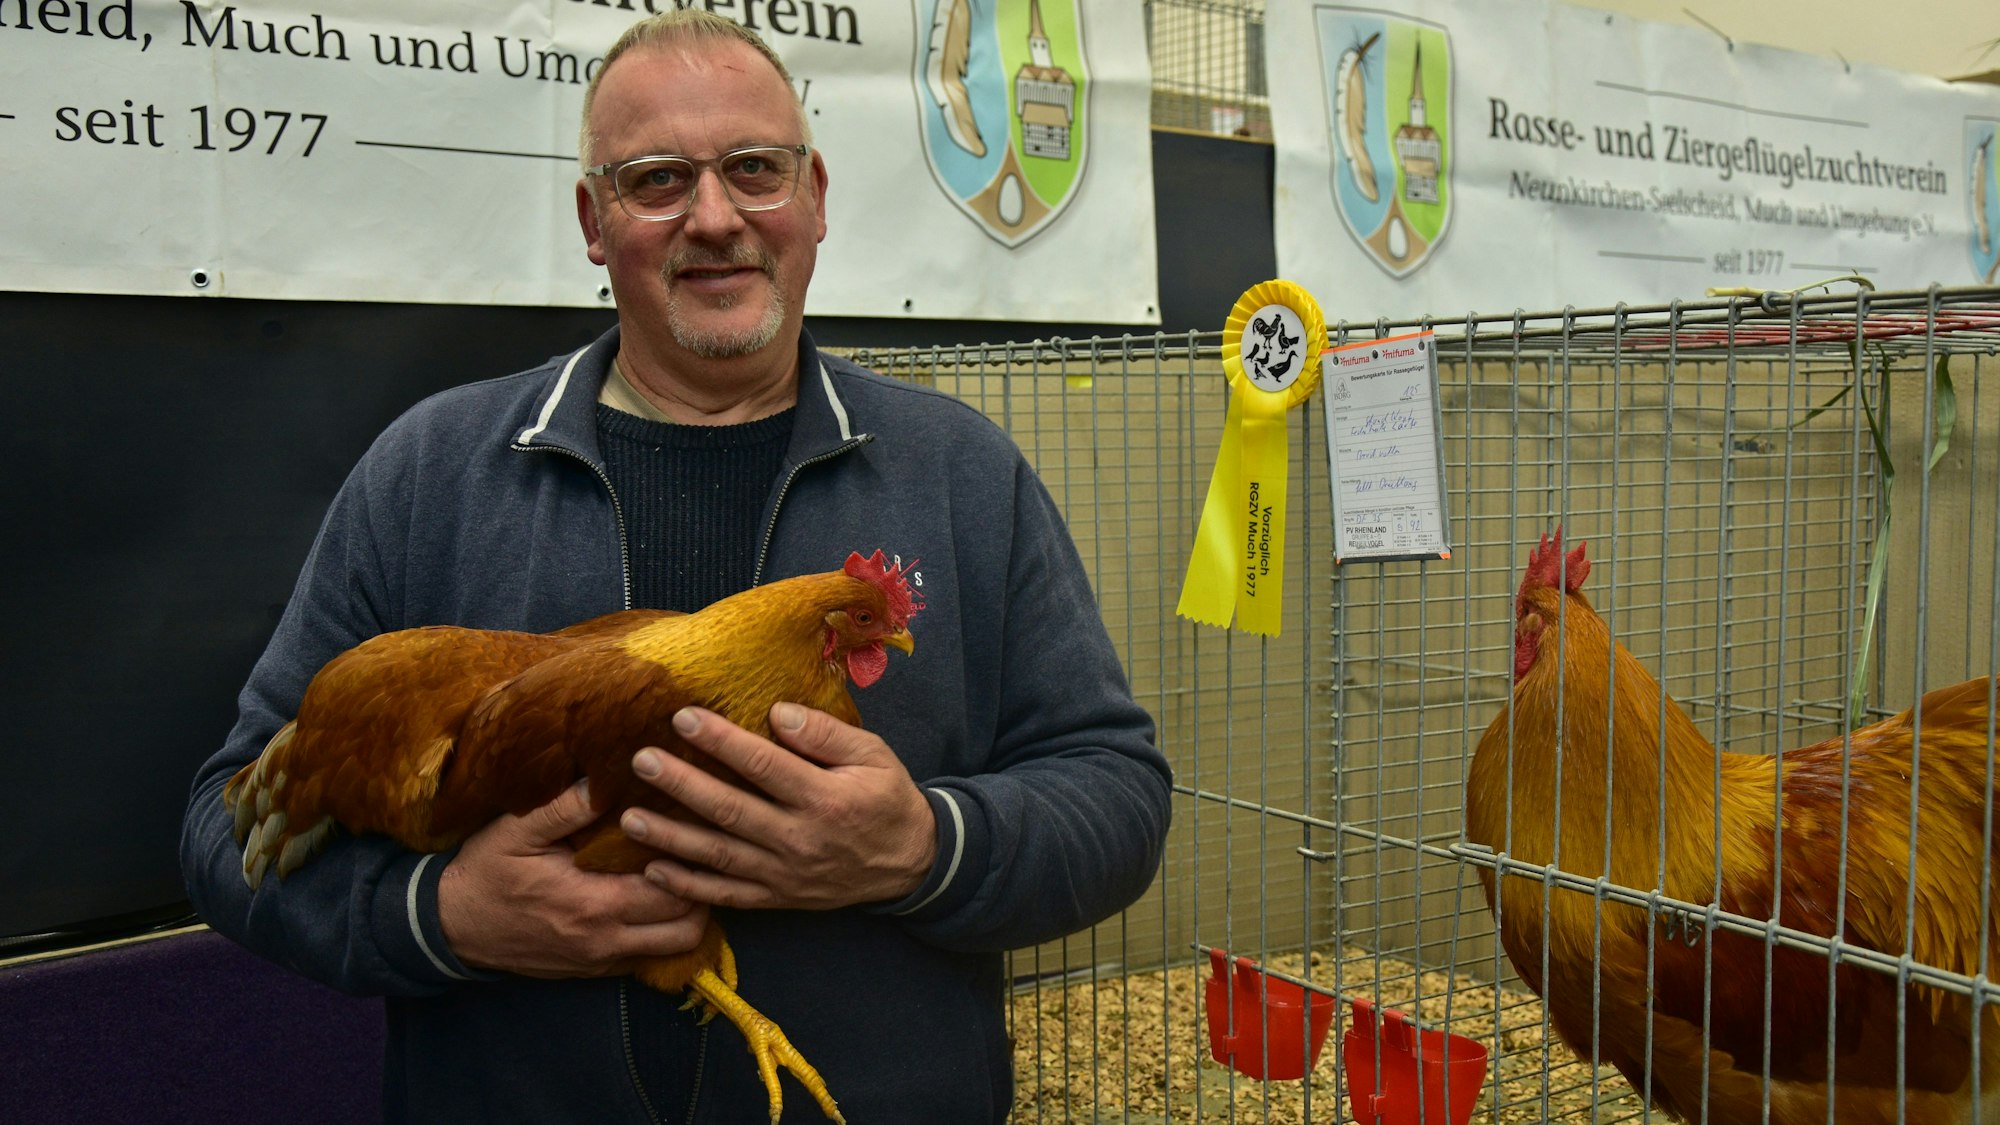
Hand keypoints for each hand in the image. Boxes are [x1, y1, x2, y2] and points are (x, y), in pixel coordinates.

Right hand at [438, 779, 708, 976]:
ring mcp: (600, 961)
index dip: (694, 861)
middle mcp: (605, 940)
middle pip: (688, 925)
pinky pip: (647, 958)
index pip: (674, 891)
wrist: (449, 926)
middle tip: (699, 849)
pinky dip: (661, 933)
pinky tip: (656, 901)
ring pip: (675, 948)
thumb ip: (564, 808)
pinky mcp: (593, 971)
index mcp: (594, 904)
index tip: (696, 829)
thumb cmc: (485, 872)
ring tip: (683, 875)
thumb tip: (606, 778)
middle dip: (703, 888)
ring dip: (688, 915)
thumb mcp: (517, 831)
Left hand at [621, 702, 937, 910]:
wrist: (909, 863)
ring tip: (630, 818)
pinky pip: (727, 895)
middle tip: (642, 760)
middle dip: (682, 785)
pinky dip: (689, 887)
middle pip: (731, 810)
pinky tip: (655, 870)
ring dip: (671, 838)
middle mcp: (800, 839)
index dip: (722, 741)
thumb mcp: (873, 754)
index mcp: (825, 799)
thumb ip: (825, 734)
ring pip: (719, 856)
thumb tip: (778, 713)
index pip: (764, 766)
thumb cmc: (885, 798)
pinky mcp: (777, 898)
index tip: (683, 718)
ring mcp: (785, 874)